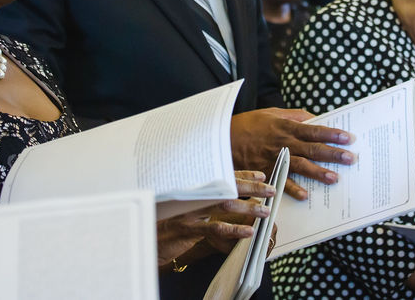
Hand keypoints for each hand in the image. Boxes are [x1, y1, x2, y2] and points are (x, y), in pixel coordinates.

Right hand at [155, 170, 273, 268]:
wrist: (143, 237)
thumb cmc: (164, 222)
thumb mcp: (184, 206)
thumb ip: (202, 199)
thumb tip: (229, 196)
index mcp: (193, 186)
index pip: (222, 176)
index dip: (243, 175)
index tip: (261, 176)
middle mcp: (192, 194)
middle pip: (227, 186)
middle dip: (251, 187)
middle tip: (271, 190)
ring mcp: (189, 210)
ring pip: (224, 205)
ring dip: (247, 207)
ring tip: (265, 211)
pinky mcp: (186, 229)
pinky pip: (214, 228)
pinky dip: (233, 229)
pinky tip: (248, 231)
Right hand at [230, 107, 355, 199]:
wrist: (222, 139)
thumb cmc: (248, 124)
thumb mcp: (271, 113)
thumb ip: (293, 115)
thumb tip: (313, 117)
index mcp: (286, 127)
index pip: (314, 130)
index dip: (332, 134)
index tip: (349, 138)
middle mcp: (283, 143)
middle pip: (312, 149)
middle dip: (333, 154)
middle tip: (350, 158)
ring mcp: (275, 158)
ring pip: (301, 166)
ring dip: (318, 173)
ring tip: (334, 178)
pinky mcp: (266, 171)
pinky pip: (282, 181)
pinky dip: (292, 189)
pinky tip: (306, 195)